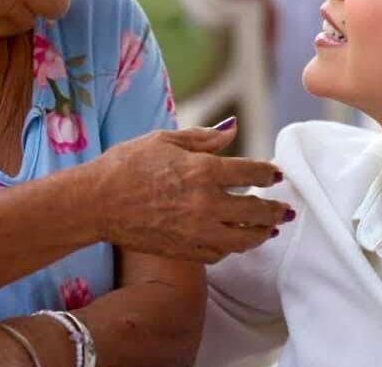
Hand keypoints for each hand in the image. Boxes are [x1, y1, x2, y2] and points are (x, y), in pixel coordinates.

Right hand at [89, 121, 292, 262]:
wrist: (96, 202)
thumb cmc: (126, 165)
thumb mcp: (165, 140)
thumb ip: (203, 138)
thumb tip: (232, 128)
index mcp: (203, 170)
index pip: (252, 173)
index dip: (269, 174)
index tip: (277, 175)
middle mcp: (206, 203)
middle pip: (256, 210)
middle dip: (275, 210)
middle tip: (285, 210)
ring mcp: (197, 231)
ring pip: (243, 239)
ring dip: (260, 234)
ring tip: (268, 230)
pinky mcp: (185, 250)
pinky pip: (220, 253)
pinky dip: (232, 247)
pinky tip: (235, 240)